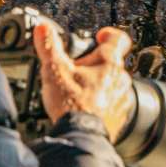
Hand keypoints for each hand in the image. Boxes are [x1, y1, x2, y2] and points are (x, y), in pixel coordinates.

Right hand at [33, 23, 134, 142]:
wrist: (82, 137)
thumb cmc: (72, 105)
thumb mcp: (54, 70)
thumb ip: (48, 47)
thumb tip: (43, 29)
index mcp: (108, 63)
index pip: (119, 39)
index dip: (108, 34)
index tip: (99, 36)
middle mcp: (121, 78)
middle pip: (112, 63)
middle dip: (95, 64)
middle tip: (77, 69)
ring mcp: (122, 97)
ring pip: (112, 84)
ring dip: (99, 84)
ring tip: (78, 91)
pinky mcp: (120, 115)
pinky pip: (113, 103)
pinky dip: (101, 102)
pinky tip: (85, 107)